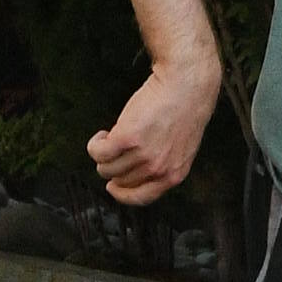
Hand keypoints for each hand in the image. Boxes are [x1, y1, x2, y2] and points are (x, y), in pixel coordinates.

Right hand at [88, 56, 220, 206]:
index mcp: (174, 174)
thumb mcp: (182, 147)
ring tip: (108, 138)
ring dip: (102, 154)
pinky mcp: (126, 137)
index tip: (113, 187)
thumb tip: (137, 169)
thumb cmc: (186, 108)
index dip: (123, 194)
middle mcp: (158, 169)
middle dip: (113, 167)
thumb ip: (164, 162)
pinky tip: (103, 134)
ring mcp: (142, 155)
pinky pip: (98, 152)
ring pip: (106, 168)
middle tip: (113, 150)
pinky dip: (95, 144)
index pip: (142, 197)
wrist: (186, 84)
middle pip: (120, 181)